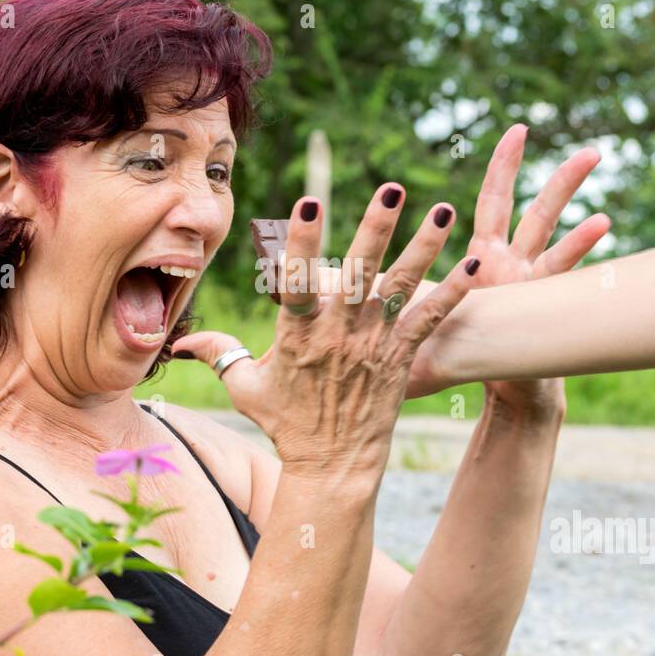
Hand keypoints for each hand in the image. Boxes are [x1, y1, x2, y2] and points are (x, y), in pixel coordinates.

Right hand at [174, 184, 478, 480]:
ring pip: (401, 286)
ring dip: (424, 247)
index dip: (303, 239)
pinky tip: (475, 264)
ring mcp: (373, 344)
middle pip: (360, 271)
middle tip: (393, 188)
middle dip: (377, 227)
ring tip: (443, 211)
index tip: (309, 200)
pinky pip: (430, 320)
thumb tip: (180, 340)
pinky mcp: (400, 357)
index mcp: (298, 333)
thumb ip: (218, 353)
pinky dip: (454, 294)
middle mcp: (339, 333)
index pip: (298, 279)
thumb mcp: (246, 387)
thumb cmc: (286, 424)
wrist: (333, 467)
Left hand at [407, 124, 609, 411]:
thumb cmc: (461, 364)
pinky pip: (562, 267)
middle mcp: (506, 260)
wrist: (503, 393)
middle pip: (508, 202)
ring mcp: (527, 275)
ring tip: (590, 153)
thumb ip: (379, 317)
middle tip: (522, 125)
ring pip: (545, 222)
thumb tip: (333, 313)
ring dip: (565, 186)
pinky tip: (602, 220)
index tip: (509, 132)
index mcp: (478, 260)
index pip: (486, 204)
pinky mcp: (540, 297)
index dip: (499, 168)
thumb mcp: (414, 332)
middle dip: (516, 166)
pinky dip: (581, 244)